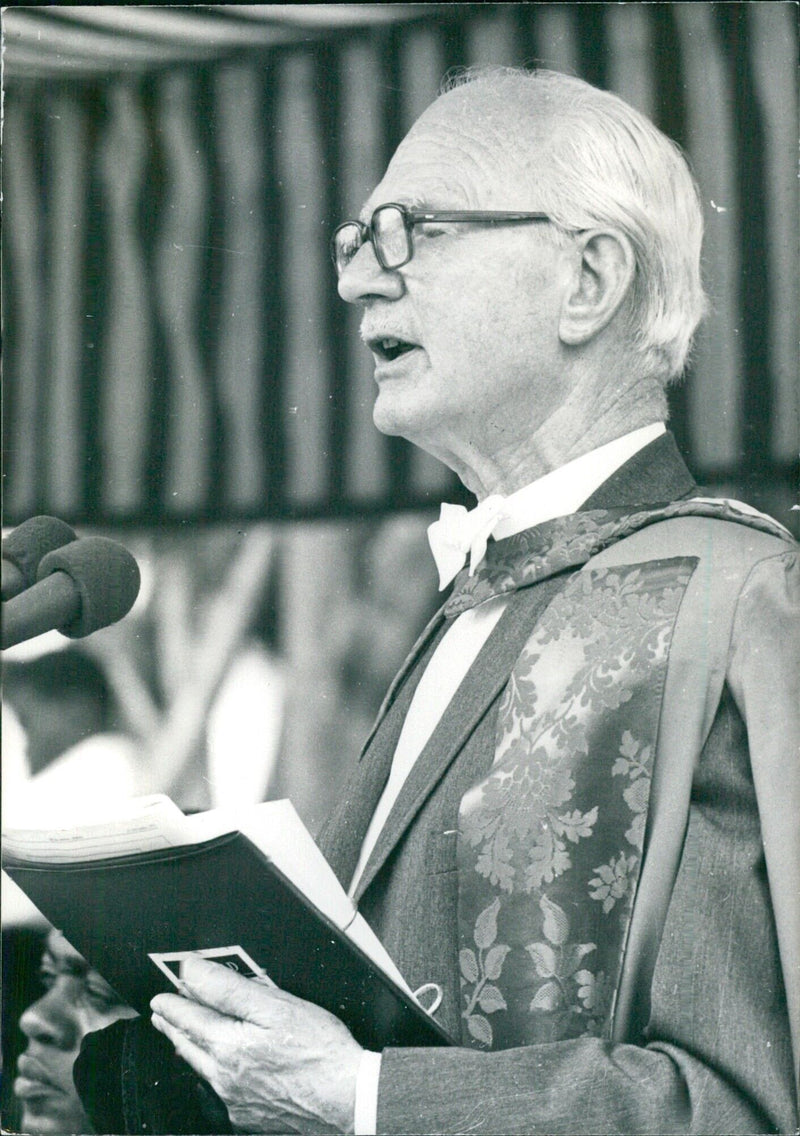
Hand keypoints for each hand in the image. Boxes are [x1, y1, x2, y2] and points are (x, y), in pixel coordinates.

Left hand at [150, 955, 362, 1133]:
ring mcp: (238, 1100)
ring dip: (188, 1049)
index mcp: (229, 1046)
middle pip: (190, 1047)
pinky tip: (220, 1071)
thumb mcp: (275, 1005)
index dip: (173, 1003)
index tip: (160, 996)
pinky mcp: (253, 1116)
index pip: (190, 1018)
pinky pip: (222, 1092)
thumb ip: (228, 988)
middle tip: (161, 1015)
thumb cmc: (320, 1051)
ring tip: (180, 1038)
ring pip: (203, 1071)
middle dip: (173, 1027)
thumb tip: (192, 973)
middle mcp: (226, 1077)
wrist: (349, 1099)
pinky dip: (213, 1075)